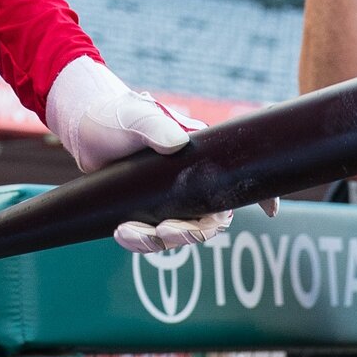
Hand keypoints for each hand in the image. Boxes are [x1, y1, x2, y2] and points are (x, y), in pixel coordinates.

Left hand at [45, 57, 271, 255]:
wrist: (85, 129)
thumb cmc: (117, 116)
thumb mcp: (136, 115)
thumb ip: (155, 126)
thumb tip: (178, 144)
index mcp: (198, 156)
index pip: (236, 176)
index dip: (260, 194)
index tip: (271, 210)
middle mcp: (190, 181)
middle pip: (211, 218)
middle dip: (195, 233)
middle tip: (168, 231)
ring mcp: (169, 199)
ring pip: (182, 233)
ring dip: (163, 241)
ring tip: (132, 232)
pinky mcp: (146, 211)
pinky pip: (152, 237)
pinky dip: (140, 241)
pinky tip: (122, 233)